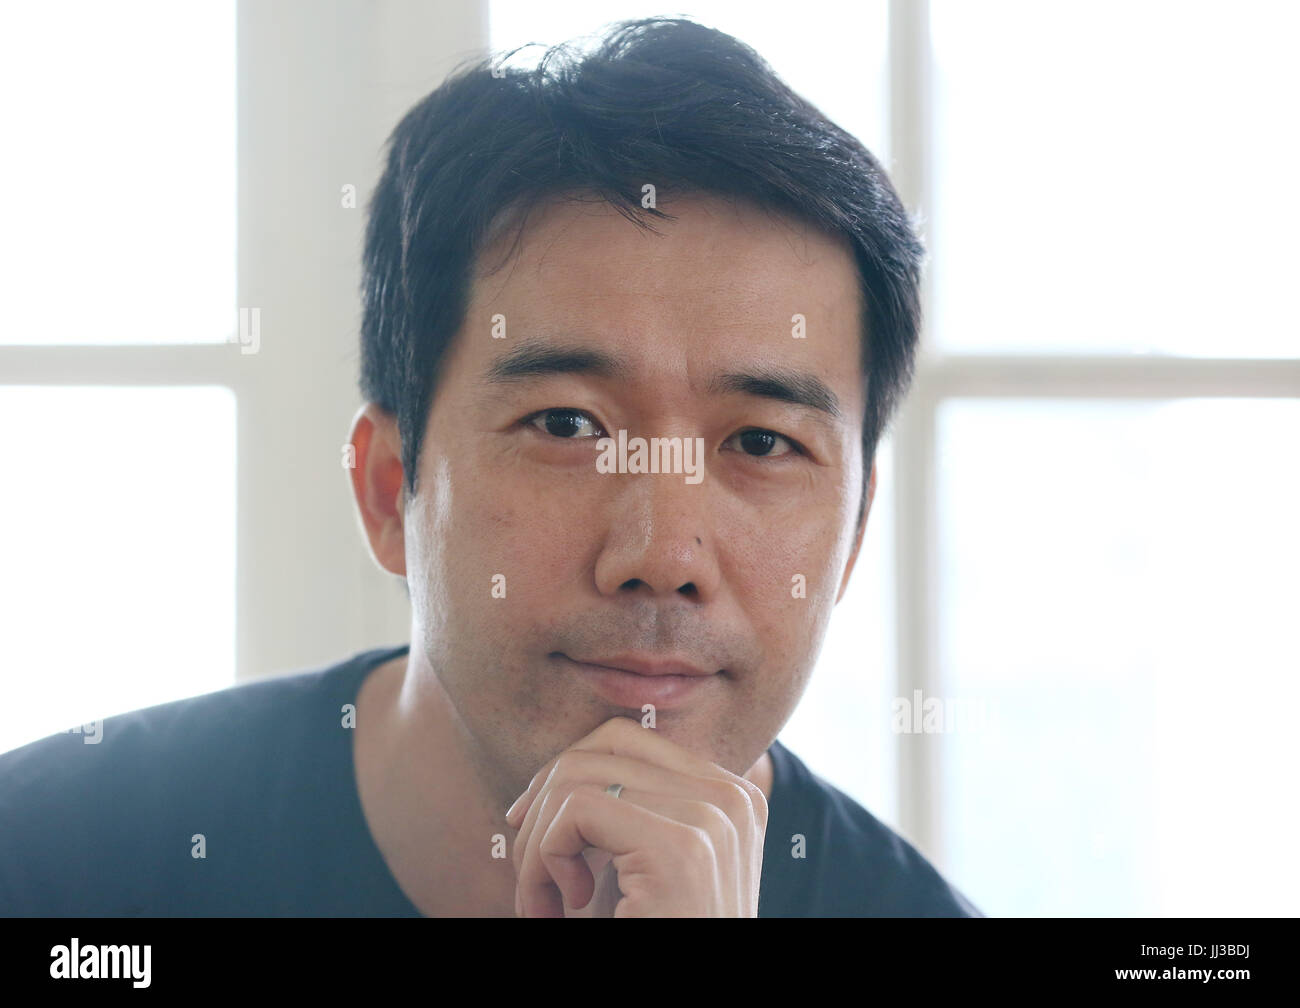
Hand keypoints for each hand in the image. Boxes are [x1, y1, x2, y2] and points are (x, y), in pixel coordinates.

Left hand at [504, 717, 767, 916]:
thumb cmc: (657, 939)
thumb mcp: (641, 870)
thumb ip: (624, 812)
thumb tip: (554, 768)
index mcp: (732, 795)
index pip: (627, 738)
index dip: (566, 776)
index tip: (538, 838)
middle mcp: (732, 795)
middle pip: (601, 745)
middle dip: (545, 802)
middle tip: (533, 873)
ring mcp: (712, 816)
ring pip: (577, 776)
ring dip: (536, 843)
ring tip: (545, 901)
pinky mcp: (680, 847)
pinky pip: (574, 810)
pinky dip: (542, 860)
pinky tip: (565, 907)